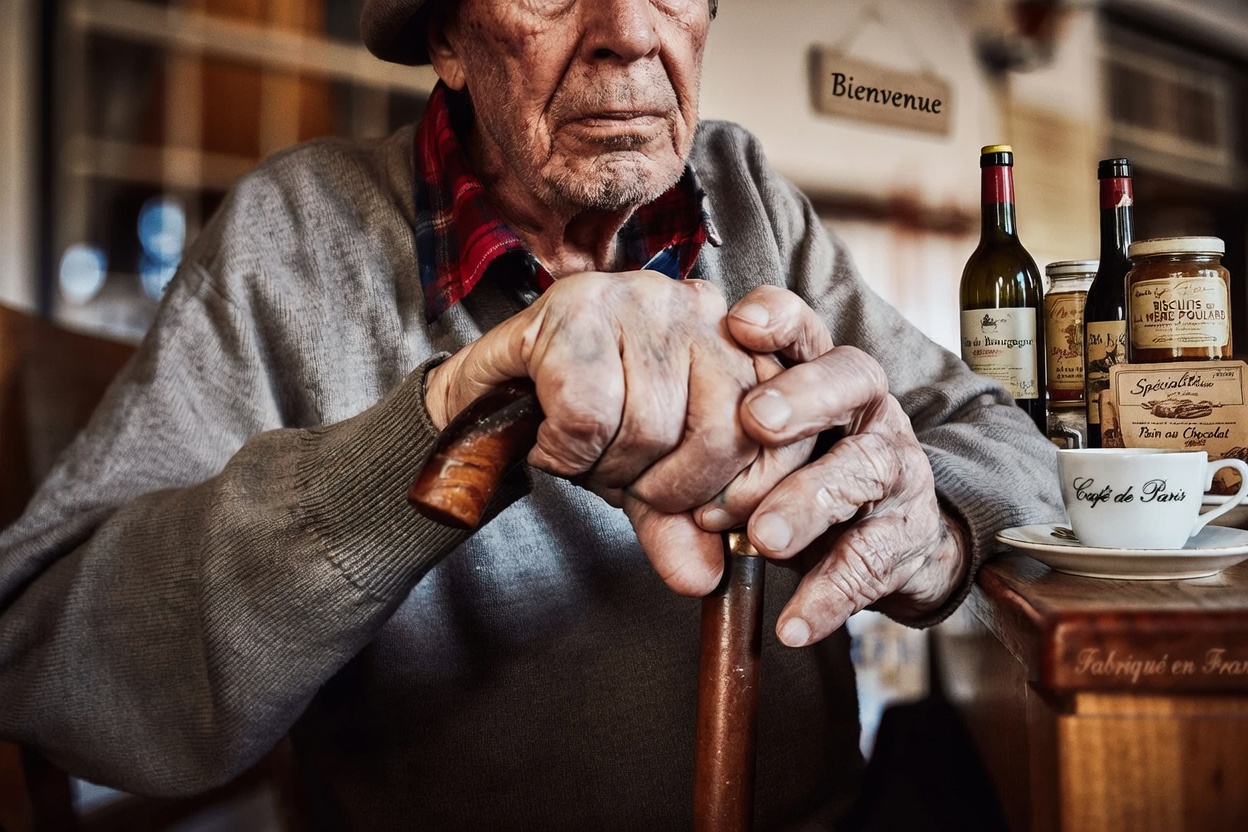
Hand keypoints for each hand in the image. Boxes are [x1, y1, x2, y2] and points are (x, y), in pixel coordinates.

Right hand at [425, 271, 770, 591]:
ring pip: (651, 426)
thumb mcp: (646, 482)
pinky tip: (552, 440)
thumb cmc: (579, 429)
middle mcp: (700, 310)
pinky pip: (589, 415)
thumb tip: (704, 578)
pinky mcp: (578, 307)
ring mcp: (641, 299)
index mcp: (737, 346)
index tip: (710, 515)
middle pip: (722, 432)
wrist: (484, 399)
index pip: (784, 428)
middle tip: (626, 480)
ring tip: (583, 454)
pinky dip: (564, 451)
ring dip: (606, 468)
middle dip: (668, 487)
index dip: (751, 487)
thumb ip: (681, 526)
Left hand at [694, 286, 970, 646]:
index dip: (780, 318)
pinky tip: (794, 624)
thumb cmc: (800, 481)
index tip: (740, 323)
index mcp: (822, 378)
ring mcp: (895, 468)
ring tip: (764, 537)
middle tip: (757, 420)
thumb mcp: (753, 458)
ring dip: (809, 501)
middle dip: (804, 396)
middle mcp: (867, 410)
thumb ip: (698, 460)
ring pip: (864, 468)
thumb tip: (617, 480)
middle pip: (851, 379)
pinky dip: (829, 594)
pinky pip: (872, 560)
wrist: (891, 544)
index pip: (806, 330)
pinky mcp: (906, 535)